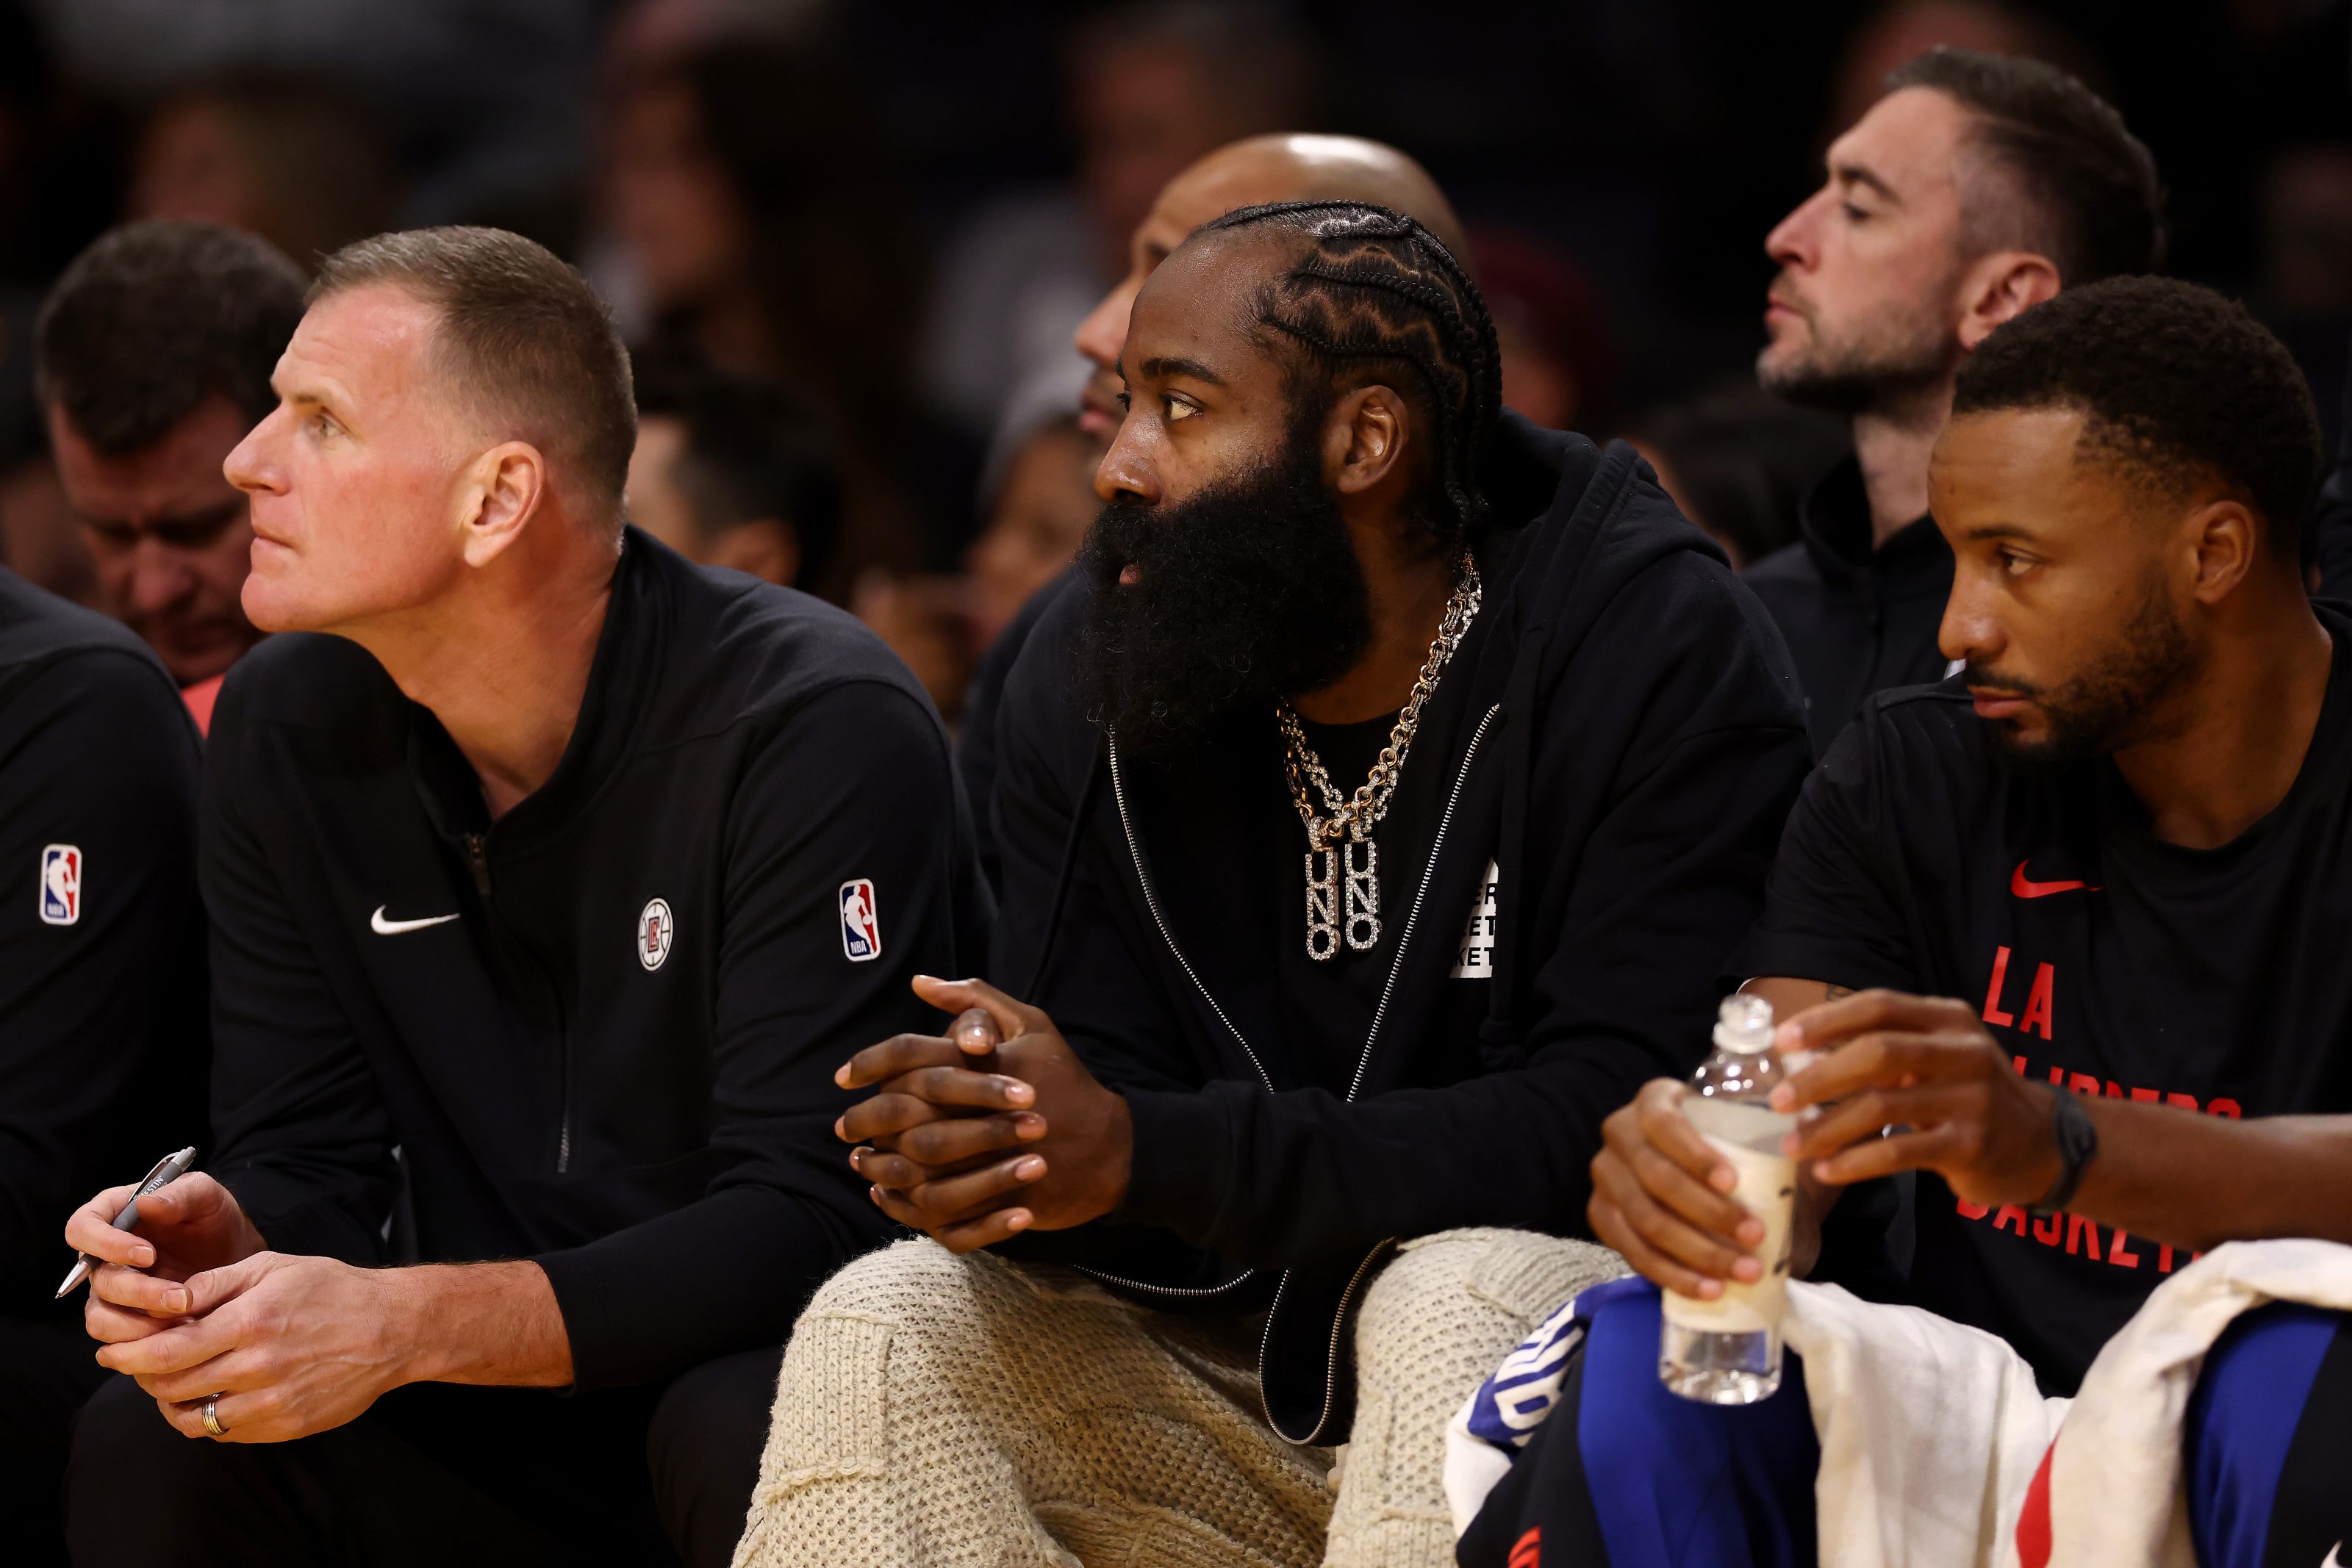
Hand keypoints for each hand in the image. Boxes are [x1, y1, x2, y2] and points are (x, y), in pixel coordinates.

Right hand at [69, 1172, 265, 1347]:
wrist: (234, 1255)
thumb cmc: (214, 1218)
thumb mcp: (207, 1196)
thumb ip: (180, 1194)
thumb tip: (145, 1203)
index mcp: (113, 1214)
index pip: (82, 1227)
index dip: (106, 1244)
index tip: (148, 1255)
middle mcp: (102, 1254)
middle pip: (96, 1279)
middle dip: (138, 1291)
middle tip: (181, 1298)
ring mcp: (111, 1288)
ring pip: (100, 1315)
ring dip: (138, 1323)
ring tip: (183, 1318)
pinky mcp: (125, 1316)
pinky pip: (116, 1337)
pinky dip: (144, 1340)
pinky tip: (180, 1332)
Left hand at [94, 1252, 421, 1442]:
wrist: (393, 1328)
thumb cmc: (332, 1290)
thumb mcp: (274, 1267)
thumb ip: (216, 1283)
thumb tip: (165, 1298)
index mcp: (252, 1321)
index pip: (167, 1349)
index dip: (129, 1354)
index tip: (111, 1352)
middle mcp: (259, 1365)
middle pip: (173, 1385)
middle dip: (142, 1376)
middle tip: (135, 1366)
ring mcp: (273, 1400)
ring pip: (194, 1416)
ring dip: (171, 1402)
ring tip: (171, 1384)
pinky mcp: (286, 1425)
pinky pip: (226, 1432)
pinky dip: (207, 1418)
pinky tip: (212, 1397)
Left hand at [838, 976, 1131, 1251]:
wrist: (1111, 1148)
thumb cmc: (1067, 1080)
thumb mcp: (1032, 1024)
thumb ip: (975, 999)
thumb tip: (919, 983)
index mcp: (986, 1064)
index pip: (909, 1056)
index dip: (868, 1064)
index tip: (843, 1076)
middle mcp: (982, 1112)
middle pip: (902, 1115)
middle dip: (864, 1119)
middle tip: (844, 1124)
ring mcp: (990, 1162)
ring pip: (912, 1166)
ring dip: (878, 1162)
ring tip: (861, 1157)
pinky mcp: (994, 1203)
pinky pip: (934, 1210)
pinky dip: (903, 1203)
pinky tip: (887, 1190)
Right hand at [1588, 1078, 1780, 1298]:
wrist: (1691, 1171)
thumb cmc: (1727, 1146)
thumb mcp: (1745, 1124)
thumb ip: (1775, 1125)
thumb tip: (1814, 1140)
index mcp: (1653, 1101)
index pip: (1663, 1125)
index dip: (1694, 1155)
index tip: (1733, 1182)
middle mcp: (1618, 1134)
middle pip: (1656, 1179)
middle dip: (1708, 1213)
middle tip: (1756, 1237)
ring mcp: (1605, 1178)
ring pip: (1645, 1221)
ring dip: (1697, 1252)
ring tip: (1744, 1271)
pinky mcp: (1600, 1217)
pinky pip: (1632, 1252)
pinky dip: (1672, 1275)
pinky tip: (1709, 1289)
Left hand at [1772, 989, 2062, 1207]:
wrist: (2045, 1145)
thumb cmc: (1970, 1095)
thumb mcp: (1939, 1056)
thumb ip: (1884, 1048)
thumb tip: (1801, 1056)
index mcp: (1949, 1018)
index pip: (1879, 1005)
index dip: (1827, 1020)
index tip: (1781, 1041)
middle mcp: (1964, 1052)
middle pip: (1877, 1052)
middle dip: (1819, 1076)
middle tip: (1778, 1100)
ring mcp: (1972, 1099)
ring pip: (1882, 1106)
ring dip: (1827, 1127)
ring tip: (1792, 1144)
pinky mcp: (1971, 1146)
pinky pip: (1899, 1152)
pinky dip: (1855, 1162)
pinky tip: (1827, 1170)